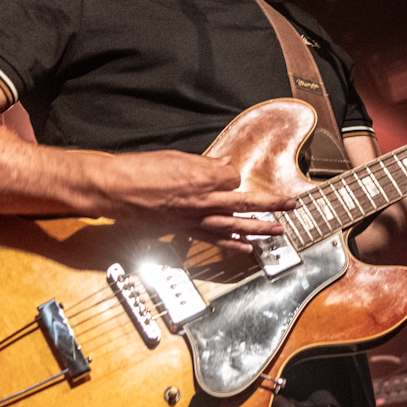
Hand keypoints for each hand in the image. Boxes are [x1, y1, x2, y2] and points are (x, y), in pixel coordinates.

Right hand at [99, 150, 294, 251]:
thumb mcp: (174, 158)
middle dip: (271, 202)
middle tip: (291, 204)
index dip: (229, 174)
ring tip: (279, 230)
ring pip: (235, 224)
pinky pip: (214, 239)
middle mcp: (203, 199)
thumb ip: (200, 165)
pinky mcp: (185, 230)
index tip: (223, 172)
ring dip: (260, 228)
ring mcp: (195, 217)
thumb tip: (218, 167)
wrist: (115, 189)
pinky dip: (233, 244)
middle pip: (245, 200)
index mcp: (202, 176)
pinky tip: (247, 248)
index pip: (232, 175)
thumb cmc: (140, 170)